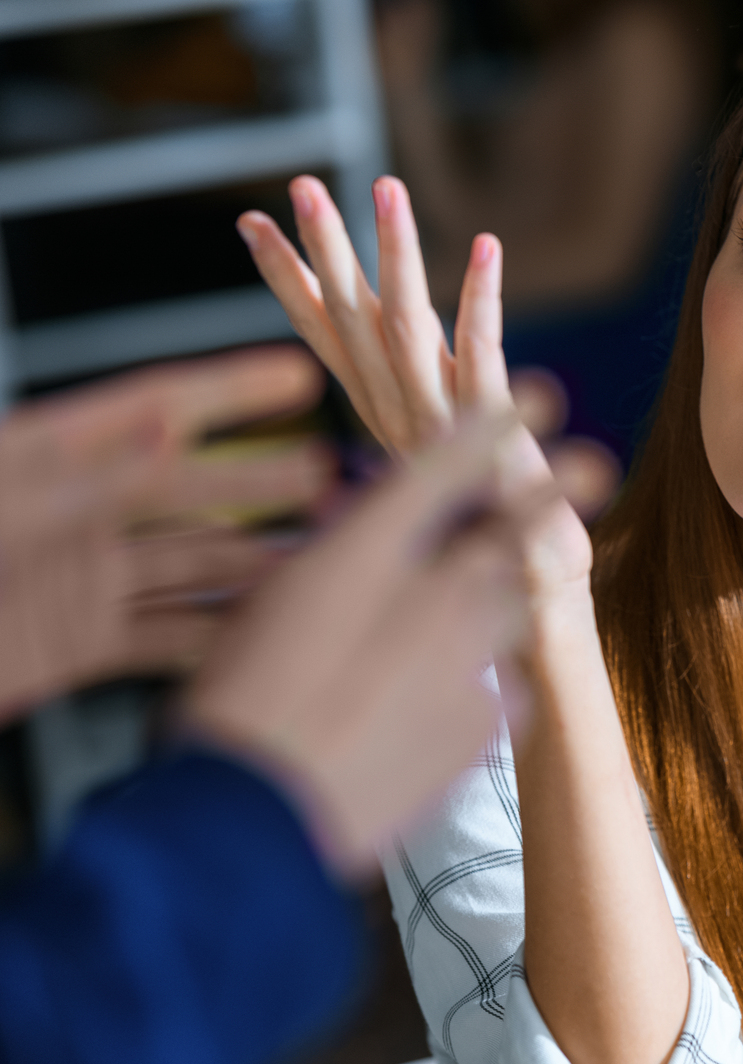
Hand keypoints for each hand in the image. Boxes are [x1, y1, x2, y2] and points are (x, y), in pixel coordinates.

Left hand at [0, 347, 327, 721]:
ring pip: (190, 563)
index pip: (154, 406)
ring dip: (258, 564)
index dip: (230, 389)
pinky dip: (216, 636)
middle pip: (190, 486)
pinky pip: (164, 633)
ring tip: (327, 563)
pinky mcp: (75, 643)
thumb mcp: (1, 518)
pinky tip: (264, 636)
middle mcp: (68, 512)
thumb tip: (171, 429)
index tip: (300, 374)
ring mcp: (76, 578)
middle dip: (268, 483)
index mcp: (40, 456)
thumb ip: (84, 481)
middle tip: (341, 482)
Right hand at [181, 413, 550, 871]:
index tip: (537, 395)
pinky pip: (503, 689)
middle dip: (554, 497)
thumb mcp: (277, 606)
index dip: (494, 424)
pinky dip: (484, 688)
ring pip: (511, 611)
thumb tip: (369, 531)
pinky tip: (450, 705)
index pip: (446, 466)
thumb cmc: (242, 702)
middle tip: (596, 467)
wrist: (261, 817)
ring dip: (511, 603)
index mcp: (365, 551)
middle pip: (510, 530)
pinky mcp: (486, 721)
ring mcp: (467, 660)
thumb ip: (340, 561)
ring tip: (502, 604)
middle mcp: (428, 594)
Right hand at [236, 174, 593, 606]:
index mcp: (384, 424)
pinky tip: (488, 248)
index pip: (325, 341)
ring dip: (396, 255)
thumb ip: (425, 426)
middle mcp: (399, 422)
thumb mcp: (449, 470)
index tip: (253, 225)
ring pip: (404, 327)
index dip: (289, 283)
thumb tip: (401, 402)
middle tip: (299, 185)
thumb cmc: (498, 542)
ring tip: (386, 188)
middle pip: (349, 324)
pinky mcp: (489, 434)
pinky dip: (482, 300)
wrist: (536, 609)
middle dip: (323, 252)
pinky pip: (480, 355)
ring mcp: (440, 428)